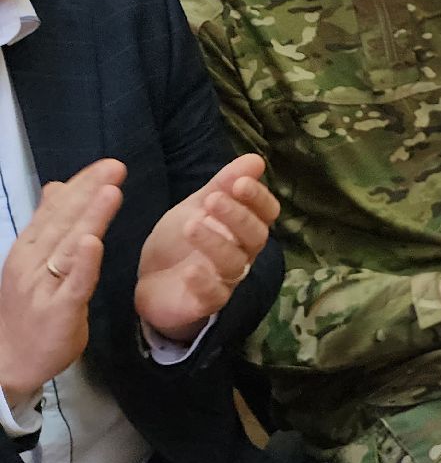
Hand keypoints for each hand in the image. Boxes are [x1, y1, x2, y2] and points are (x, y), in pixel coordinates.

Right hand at [0, 160, 121, 406]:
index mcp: (29, 249)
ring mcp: (43, 286)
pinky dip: (83, 263)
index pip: (54, 211)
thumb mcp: (34, 262)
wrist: (7, 363)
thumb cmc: (28, 310)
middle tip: (116, 166)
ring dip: (89, 218)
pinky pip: (73, 284)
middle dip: (88, 192)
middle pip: (62, 222)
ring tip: (109, 191)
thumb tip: (57, 187)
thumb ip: (48, 226)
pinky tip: (93, 243)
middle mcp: (32, 263)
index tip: (106, 165)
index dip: (80, 186)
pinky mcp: (58, 310)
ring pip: (68, 246)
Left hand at [136, 154, 277, 342]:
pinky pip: (213, 295)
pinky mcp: (205, 303)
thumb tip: (256, 159)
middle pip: (255, 236)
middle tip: (212, 199)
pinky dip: (204, 283)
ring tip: (191, 225)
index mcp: (244, 228)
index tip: (240, 182)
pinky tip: (191, 270)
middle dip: (237, 216)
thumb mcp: (196, 207)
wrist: (151, 284)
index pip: (266, 212)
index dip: (258, 198)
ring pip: (234, 263)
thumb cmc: (180, 242)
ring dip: (216, 243)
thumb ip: (223, 184)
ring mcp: (225, 280)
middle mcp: (242, 254)